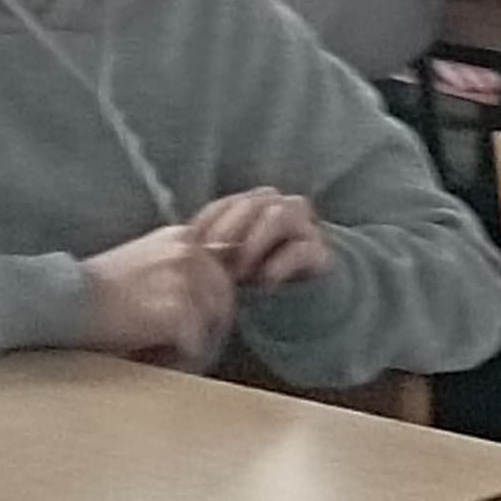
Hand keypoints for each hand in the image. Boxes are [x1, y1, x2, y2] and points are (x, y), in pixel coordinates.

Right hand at [81, 221, 240, 365]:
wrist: (62, 299)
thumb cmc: (94, 290)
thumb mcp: (144, 261)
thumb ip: (176, 271)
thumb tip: (207, 299)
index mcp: (183, 237)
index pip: (221, 274)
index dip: (210, 304)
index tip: (194, 325)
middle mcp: (191, 252)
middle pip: (225, 300)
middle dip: (208, 329)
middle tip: (184, 350)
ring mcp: (187, 280)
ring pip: (214, 325)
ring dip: (196, 345)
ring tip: (168, 357)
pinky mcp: (179, 311)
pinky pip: (196, 345)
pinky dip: (182, 360)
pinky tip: (159, 362)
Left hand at [188, 188, 332, 290]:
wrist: (306, 297)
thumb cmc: (256, 276)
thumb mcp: (227, 263)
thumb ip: (208, 250)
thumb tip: (178, 245)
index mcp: (252, 205)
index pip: (224, 205)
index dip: (205, 227)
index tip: (191, 253)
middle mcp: (280, 207)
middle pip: (251, 203)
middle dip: (229, 232)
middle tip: (214, 262)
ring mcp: (304, 226)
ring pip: (278, 215)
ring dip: (253, 243)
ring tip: (239, 275)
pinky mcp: (321, 252)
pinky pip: (302, 248)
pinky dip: (280, 265)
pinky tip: (264, 284)